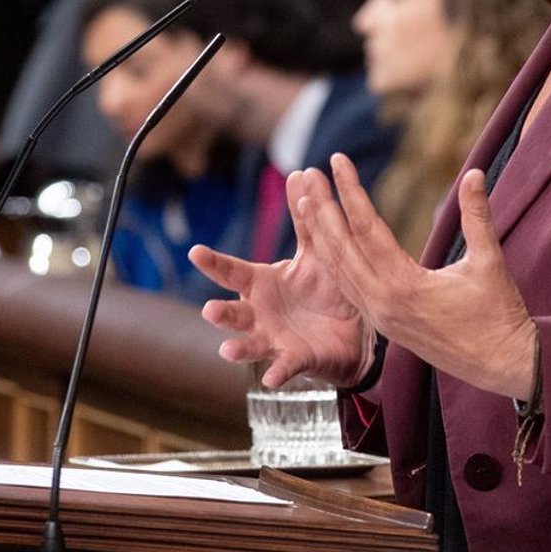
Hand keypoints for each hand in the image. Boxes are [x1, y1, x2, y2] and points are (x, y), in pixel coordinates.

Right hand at [188, 172, 373, 388]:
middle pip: (233, 311)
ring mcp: (273, 339)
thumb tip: (298, 172)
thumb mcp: (318, 251)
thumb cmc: (326, 288)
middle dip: (220, 312)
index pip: (233, 272)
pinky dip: (276, 373)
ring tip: (227, 350)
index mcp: (262, 284)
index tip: (195, 252)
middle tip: (209, 311)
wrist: (355, 329)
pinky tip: (270, 379)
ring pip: (249, 343)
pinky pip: (283, 368)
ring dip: (237, 347)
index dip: (213, 263)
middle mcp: (260, 313)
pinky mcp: (294, 359)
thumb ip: (306, 217)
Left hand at [300, 156, 537, 399]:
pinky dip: (334, 262)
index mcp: (405, 286)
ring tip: (305, 203)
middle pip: (341, 249)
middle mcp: (383, 302)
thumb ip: (477, 216)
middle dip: (321, 210)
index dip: (350, 191)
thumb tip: (473, 173)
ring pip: (339, 271)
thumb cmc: (499, 314)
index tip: (336, 161)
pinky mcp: (384, 325)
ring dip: (321, 235)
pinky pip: (349, 288)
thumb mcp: (489, 262)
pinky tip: (325, 244)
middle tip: (306, 177)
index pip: (367, 229)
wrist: (503, 365)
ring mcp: (380, 317)